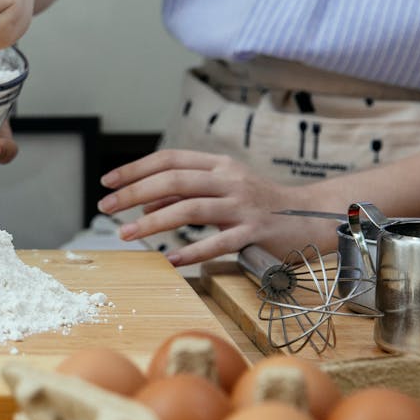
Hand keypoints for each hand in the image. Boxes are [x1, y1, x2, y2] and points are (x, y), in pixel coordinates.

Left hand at [97, 150, 327, 265]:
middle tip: (105, 208)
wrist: (314, 217)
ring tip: (126, 234)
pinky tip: (170, 259)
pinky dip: (193, 251)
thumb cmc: (260, 205)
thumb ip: (186, 195)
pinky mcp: (257, 231)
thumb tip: (146, 202)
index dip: (135, 169)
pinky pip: (220, 242)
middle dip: (133, 193)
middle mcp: (229, 180)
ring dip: (153, 222)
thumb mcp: (222, 191)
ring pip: (191, 208)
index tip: (107, 182)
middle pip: (174, 180)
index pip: (169, 160)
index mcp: (219, 165)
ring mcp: (244, 205)